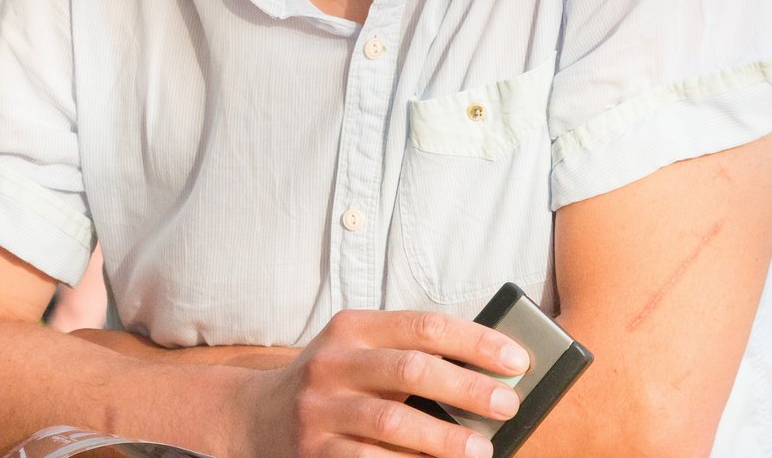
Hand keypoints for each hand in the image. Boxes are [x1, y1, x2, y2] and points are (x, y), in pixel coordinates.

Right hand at [238, 308, 527, 457]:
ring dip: (443, 440)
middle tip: (509, 405)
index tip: (517, 359)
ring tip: (481, 450)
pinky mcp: (313, 451)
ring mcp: (319, 409)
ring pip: (391, 423)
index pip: (424, 326)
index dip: (475, 342)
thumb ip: (410, 355)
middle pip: (410, 371)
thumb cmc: (333, 382)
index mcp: (353, 328)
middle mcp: (333, 363)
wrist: (253, 416)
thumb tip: (488, 374)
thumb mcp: (360, 352)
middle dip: (467, 389)